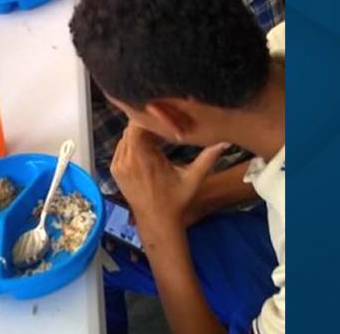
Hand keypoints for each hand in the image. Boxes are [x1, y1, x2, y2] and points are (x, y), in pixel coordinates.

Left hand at [111, 124, 228, 232]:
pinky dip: (132, 145)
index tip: (165, 121)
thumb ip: (207, 158)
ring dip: (139, 134)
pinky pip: (121, 148)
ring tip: (157, 137)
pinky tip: (147, 149)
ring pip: (125, 137)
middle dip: (147, 125)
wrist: (157, 221)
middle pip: (131, 129)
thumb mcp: (193, 179)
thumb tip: (224, 142)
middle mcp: (126, 159)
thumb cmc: (176, 201)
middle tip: (163, 127)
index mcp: (142, 158)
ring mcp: (118, 164)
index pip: (138, 125)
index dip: (151, 119)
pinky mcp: (115, 169)